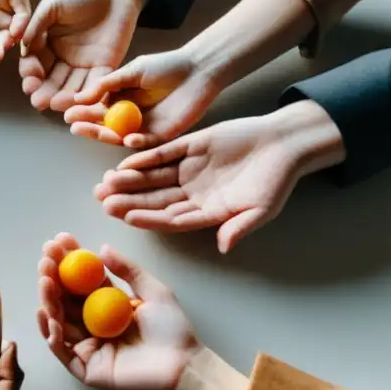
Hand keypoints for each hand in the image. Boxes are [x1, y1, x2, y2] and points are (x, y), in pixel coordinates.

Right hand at [19, 0, 146, 111]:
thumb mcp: (52, 5)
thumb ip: (37, 25)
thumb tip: (23, 47)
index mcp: (47, 45)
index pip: (35, 64)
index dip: (31, 73)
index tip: (29, 79)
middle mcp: (63, 59)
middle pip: (51, 81)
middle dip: (44, 92)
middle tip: (39, 101)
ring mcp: (83, 66)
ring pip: (71, 88)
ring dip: (63, 99)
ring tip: (56, 105)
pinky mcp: (104, 69)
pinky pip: (95, 85)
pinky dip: (87, 96)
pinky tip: (78, 102)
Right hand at [36, 233, 197, 389]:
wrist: (183, 367)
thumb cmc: (172, 330)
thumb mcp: (153, 291)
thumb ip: (128, 270)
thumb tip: (102, 248)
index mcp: (108, 305)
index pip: (82, 282)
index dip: (70, 262)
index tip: (60, 241)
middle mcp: (94, 324)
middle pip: (66, 300)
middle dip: (52, 278)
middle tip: (45, 259)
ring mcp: (89, 346)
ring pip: (59, 323)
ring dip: (48, 301)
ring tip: (45, 280)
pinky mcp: (86, 368)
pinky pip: (62, 351)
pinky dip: (50, 334)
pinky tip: (46, 314)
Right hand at [64, 48, 220, 148]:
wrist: (198, 70)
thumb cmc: (166, 66)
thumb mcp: (132, 71)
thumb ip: (107, 84)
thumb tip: (80, 97)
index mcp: (121, 101)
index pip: (97, 110)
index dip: (83, 112)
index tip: (68, 112)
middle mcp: (129, 118)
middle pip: (105, 127)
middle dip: (89, 127)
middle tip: (74, 126)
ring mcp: (145, 128)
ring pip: (121, 137)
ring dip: (105, 136)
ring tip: (91, 132)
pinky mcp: (162, 137)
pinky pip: (145, 143)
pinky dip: (135, 141)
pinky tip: (126, 137)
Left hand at [98, 101, 344, 251]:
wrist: (286, 142)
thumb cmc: (278, 179)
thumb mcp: (263, 208)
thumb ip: (240, 226)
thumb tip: (224, 246)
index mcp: (208, 211)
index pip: (172, 219)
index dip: (150, 219)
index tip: (129, 219)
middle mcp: (193, 193)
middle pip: (155, 200)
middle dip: (129, 202)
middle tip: (104, 203)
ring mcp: (190, 169)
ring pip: (153, 178)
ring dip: (130, 182)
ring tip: (105, 184)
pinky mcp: (191, 146)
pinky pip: (163, 153)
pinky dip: (143, 157)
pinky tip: (124, 163)